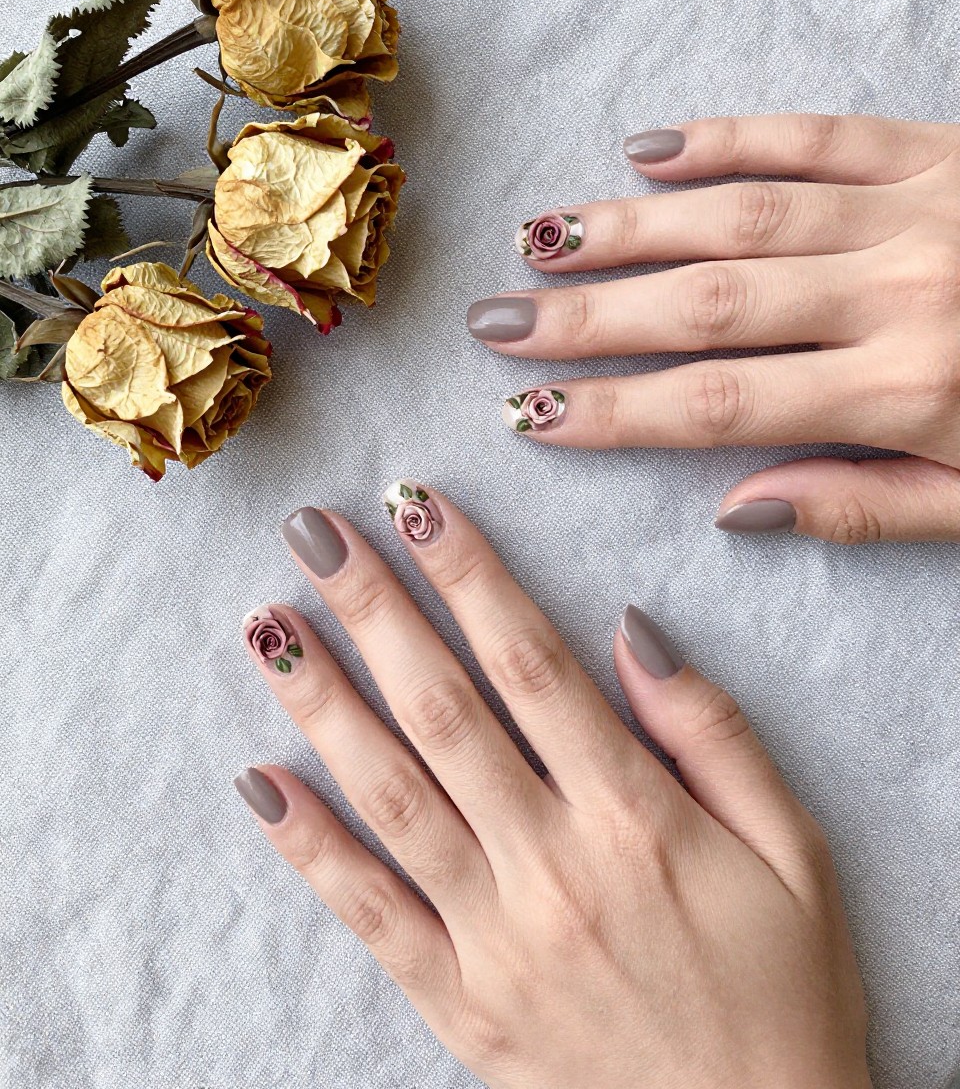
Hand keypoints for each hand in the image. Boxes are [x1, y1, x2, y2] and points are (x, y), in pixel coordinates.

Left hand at [235, 483, 869, 1087]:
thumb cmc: (783, 990)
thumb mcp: (795, 851)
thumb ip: (712, 735)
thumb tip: (630, 633)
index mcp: (635, 816)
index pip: (532, 664)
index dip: (470, 576)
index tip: (418, 507)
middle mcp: (552, 865)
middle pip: (445, 709)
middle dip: (375, 610)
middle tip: (315, 534)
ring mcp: (495, 938)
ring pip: (392, 794)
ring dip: (322, 702)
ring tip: (267, 624)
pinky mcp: (459, 1003)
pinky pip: (371, 914)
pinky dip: (310, 847)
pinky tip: (259, 779)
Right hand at [467, 113, 959, 543]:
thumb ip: (861, 508)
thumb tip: (731, 509)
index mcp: (908, 392)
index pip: (719, 407)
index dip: (612, 412)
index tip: (528, 414)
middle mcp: (899, 291)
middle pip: (706, 304)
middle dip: (587, 317)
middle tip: (495, 321)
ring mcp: (918, 207)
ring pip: (740, 213)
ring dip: (628, 226)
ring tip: (538, 238)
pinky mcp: (941, 147)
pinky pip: (816, 134)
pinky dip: (730, 140)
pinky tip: (651, 150)